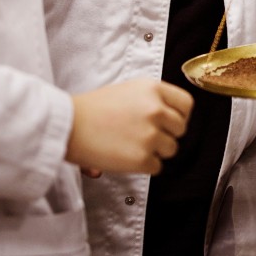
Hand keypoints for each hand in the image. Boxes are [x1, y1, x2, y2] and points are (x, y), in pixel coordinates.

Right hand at [67, 78, 192, 174]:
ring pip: (171, 149)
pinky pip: (157, 167)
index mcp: (153, 89)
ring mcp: (150, 134)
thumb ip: (152, 99)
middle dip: (167, 134)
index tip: (171, 122)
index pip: (186, 104)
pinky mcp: (142, 158)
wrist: (68, 125)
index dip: (180, 115)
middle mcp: (155, 109)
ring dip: (156, 151)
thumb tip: (171, 116)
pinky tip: (127, 157)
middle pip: (180, 129)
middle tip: (147, 137)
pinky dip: (144, 166)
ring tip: (133, 146)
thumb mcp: (128, 90)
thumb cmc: (92, 108)